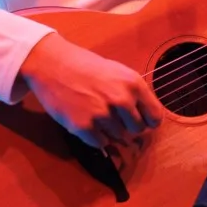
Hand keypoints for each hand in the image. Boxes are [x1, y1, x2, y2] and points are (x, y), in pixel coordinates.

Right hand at [19, 33, 165, 150]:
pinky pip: (100, 143)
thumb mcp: (117, 71)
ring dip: (109, 130)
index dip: (149, 121)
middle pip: (137, 129)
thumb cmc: (85, 66)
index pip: (155, 116)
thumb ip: (132, 92)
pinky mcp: (83, 126)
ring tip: (95, 113)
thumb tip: (146, 117)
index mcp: (133, 84)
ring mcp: (102, 114)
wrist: (51, 64)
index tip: (142, 121)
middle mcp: (121, 99)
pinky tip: (87, 122)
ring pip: (118, 136)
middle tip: (113, 116)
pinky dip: (95, 137)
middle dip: (127, 126)